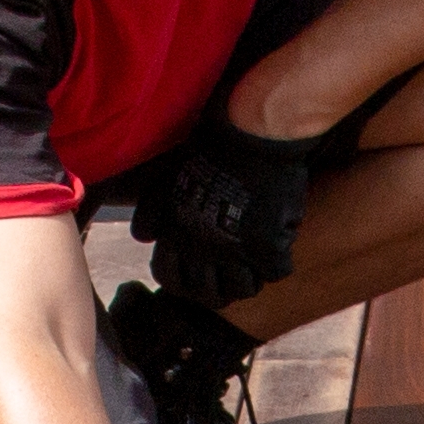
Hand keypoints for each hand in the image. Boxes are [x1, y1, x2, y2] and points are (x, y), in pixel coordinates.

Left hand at [134, 116, 316, 291]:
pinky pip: (276, 272)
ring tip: (255, 263)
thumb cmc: (210, 147)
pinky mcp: (266, 245)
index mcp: (175, 233)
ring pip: (243, 289)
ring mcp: (234, 250)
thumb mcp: (166, 179)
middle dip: (218, 288)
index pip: (169, 278)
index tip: (196, 271)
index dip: (183, 281)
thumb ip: (152, 213)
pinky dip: (278, 262)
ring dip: (250, 279)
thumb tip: (144, 238)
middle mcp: (200, 248)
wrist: (251, 130)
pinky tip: (278, 245)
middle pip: (207, 294)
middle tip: (230, 273)